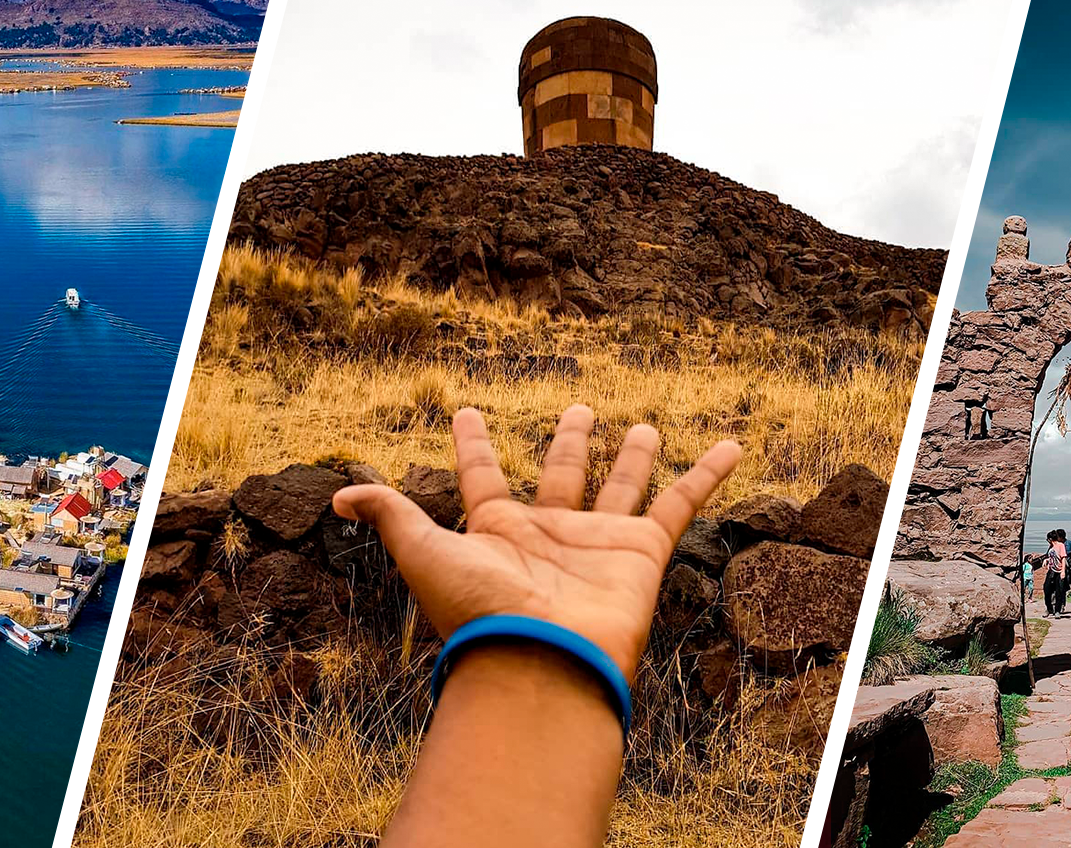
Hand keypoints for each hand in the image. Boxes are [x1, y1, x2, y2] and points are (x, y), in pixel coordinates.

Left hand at [332, 404, 741, 683]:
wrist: (542, 662)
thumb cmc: (480, 613)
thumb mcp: (425, 553)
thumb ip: (390, 516)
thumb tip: (338, 495)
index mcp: (497, 531)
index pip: (482, 477)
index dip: (473, 445)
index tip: (467, 412)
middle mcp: (549, 533)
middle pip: (561, 474)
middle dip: (568, 442)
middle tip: (578, 408)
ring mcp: (597, 541)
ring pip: (620, 485)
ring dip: (633, 456)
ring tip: (645, 425)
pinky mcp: (641, 551)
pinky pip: (681, 504)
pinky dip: (708, 475)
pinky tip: (732, 446)